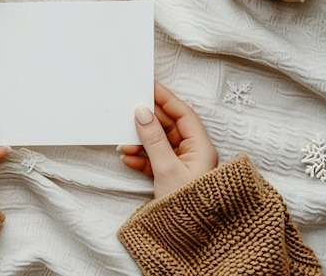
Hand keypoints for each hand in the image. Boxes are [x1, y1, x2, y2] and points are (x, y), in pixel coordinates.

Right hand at [120, 82, 217, 198]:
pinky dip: (140, 159)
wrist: (191, 239)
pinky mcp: (171, 178)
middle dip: (148, 123)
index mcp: (201, 147)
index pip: (182, 114)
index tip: (149, 86)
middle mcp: (193, 153)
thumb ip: (152, 138)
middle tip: (129, 112)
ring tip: (124, 144)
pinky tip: (128, 160)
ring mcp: (182, 166)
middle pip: (169, 128)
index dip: (165, 99)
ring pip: (159, 145)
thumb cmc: (187, 204)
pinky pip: (154, 161)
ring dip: (140, 143)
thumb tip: (142, 112)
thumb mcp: (166, 168)